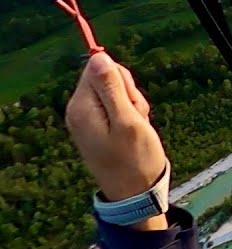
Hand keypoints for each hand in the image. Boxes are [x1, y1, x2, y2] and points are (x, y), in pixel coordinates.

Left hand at [65, 51, 169, 230]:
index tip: (130, 102)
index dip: (121, 80)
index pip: (97, 68)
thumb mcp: (128, 120)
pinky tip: (133, 131)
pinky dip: (129, 114)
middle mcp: (78, 110)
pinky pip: (116, 106)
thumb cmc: (135, 158)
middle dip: (128, 93)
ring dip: (132, 105)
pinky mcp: (97, 126)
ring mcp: (87, 119)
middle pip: (106, 78)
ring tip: (136, 128)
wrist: (134, 192)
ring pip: (116, 92)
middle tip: (135, 117)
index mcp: (81, 107)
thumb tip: (98, 56)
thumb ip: (112, 88)